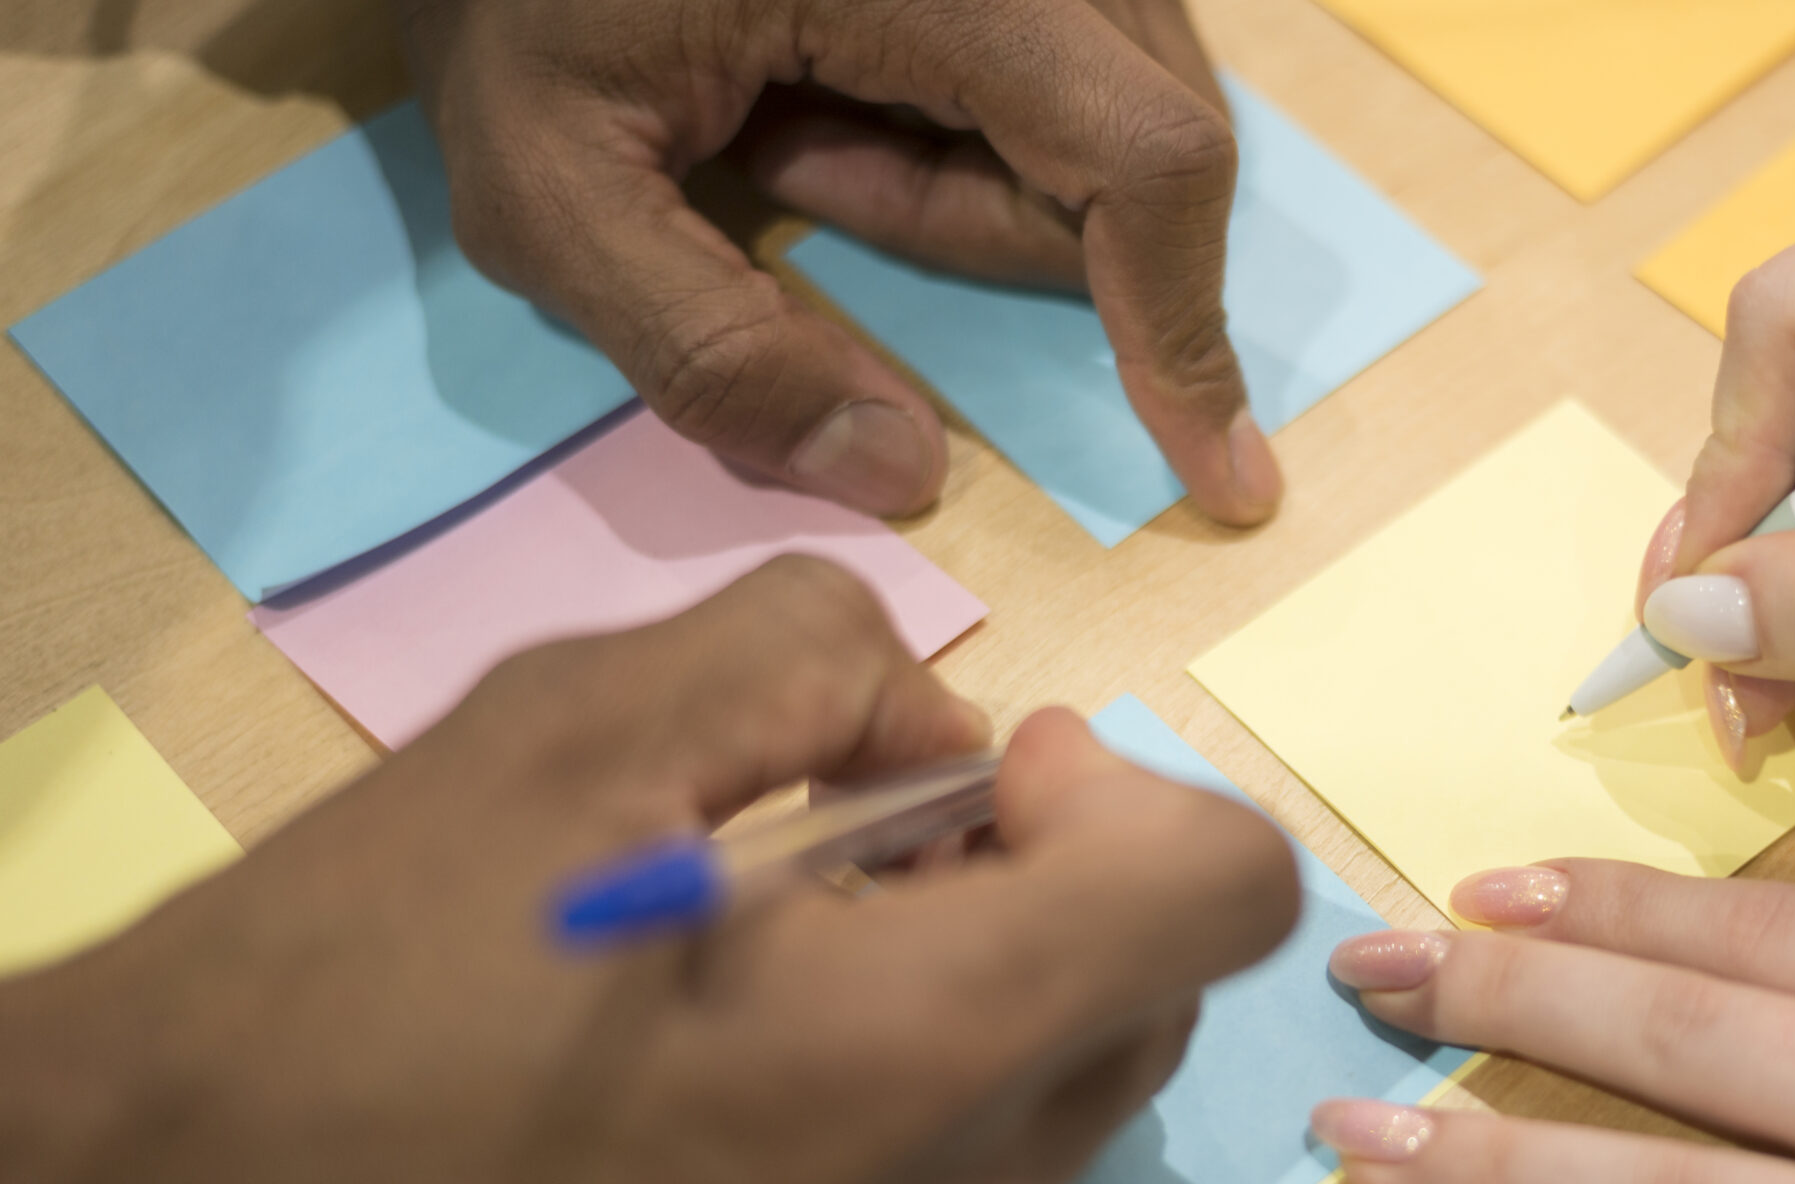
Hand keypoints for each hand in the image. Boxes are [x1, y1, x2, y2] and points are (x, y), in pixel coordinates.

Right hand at [0, 559, 1297, 1183]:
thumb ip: (821, 654)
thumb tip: (947, 732)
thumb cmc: (348, 971)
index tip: (988, 767)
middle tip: (869, 830)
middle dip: (1061, 878)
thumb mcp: (575, 715)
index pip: (1221, 896)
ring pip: (1076, 1092)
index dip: (1136, 793)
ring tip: (794, 936)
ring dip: (999, 980)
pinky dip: (935, 1088)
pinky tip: (754, 1052)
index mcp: (913, 1048)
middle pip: (1156, 991)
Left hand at [397, 0, 1280, 524]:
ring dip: (973, 178)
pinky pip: (1075, 69)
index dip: (1189, 323)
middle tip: (781, 169)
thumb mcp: (544, 191)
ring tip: (784, 117)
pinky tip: (827, 84)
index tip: (1215, 469)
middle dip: (988, 229)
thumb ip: (706, 350)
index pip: (1146, 152)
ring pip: (1115, 109)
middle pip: (1137, 142)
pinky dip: (971, 125)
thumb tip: (901, 470)